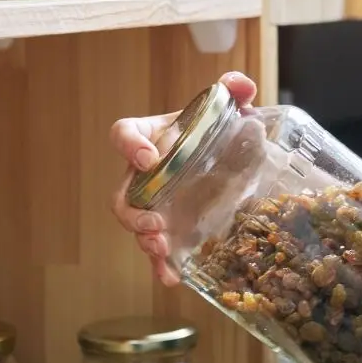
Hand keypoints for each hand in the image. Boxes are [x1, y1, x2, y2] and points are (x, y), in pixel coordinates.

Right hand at [110, 71, 257, 285]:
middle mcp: (145, 174)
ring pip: (136, 225)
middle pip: (122, 193)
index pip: (124, 134)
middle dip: (132, 212)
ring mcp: (155, 204)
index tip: (148, 157)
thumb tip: (239, 85)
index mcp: (152, 137)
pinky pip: (157, 249)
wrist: (232, 159)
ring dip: (143, 240)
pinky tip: (171, 278)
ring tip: (162, 248)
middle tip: (154, 222)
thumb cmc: (218, 131)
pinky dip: (160, 266)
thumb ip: (232, 91)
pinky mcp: (171, 228)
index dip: (129, 145)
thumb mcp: (226, 110)